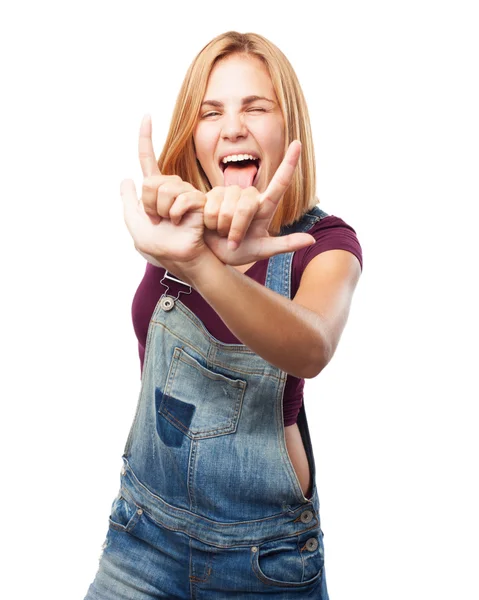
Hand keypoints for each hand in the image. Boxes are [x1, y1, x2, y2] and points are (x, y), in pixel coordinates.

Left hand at [120, 114, 209, 269]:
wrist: (180, 258)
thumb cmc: (160, 247)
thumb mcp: (135, 225)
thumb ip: (128, 202)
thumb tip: (126, 178)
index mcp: (155, 191)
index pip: (148, 160)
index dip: (146, 138)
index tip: (146, 116)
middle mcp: (171, 188)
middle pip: (150, 182)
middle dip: (149, 204)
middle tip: (158, 220)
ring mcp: (184, 192)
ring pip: (162, 190)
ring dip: (161, 211)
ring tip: (170, 223)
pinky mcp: (198, 200)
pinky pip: (179, 198)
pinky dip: (175, 214)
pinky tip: (180, 222)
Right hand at [202, 141, 314, 265]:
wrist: (211, 253)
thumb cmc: (238, 252)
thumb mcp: (262, 251)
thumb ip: (286, 244)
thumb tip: (312, 241)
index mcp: (265, 207)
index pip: (280, 183)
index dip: (289, 163)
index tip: (298, 143)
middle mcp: (249, 196)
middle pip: (247, 206)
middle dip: (238, 228)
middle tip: (233, 242)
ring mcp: (229, 193)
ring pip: (228, 207)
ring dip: (223, 226)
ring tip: (221, 232)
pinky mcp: (212, 194)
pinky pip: (212, 206)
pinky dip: (210, 221)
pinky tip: (209, 224)